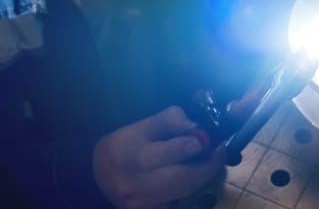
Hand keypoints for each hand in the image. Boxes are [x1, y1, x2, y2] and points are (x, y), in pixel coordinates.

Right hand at [92, 106, 224, 208]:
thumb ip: (171, 120)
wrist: (98, 173)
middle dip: (206, 167)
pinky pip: (177, 202)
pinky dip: (188, 190)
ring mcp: (140, 204)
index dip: (193, 146)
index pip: (168, 153)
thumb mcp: (143, 124)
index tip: (206, 140)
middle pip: (181, 179)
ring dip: (201, 177)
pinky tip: (191, 177)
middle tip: (218, 154)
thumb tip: (197, 128)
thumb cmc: (125, 143)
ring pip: (183, 193)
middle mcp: (133, 184)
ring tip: (209, 163)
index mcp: (130, 155)